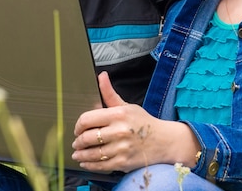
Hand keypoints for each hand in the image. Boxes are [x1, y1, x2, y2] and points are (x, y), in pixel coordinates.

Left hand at [71, 72, 198, 172]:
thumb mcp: (127, 106)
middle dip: (78, 141)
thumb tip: (101, 76)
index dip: (78, 125)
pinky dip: (89, 164)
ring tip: (77, 153)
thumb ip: (109, 94)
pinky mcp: (123, 162)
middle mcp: (118, 131)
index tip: (78, 129)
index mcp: (118, 115)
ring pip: (91, 153)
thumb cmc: (144, 122)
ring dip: (80, 154)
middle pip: (87, 138)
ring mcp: (121, 148)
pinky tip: (85, 162)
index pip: (87, 119)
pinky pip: (100, 165)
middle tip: (76, 142)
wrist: (164, 141)